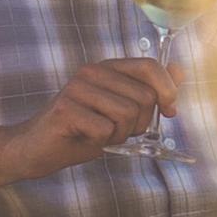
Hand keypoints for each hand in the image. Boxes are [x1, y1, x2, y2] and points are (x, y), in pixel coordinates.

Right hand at [0, 57, 169, 182]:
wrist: (36, 150)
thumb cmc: (80, 132)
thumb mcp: (121, 113)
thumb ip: (149, 92)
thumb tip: (180, 70)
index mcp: (107, 68)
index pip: (150, 67)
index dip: (167, 91)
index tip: (169, 112)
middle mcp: (91, 71)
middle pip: (143, 98)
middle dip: (138, 124)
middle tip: (115, 131)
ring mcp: (77, 88)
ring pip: (126, 115)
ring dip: (118, 135)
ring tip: (97, 134)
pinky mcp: (66, 108)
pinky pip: (105, 130)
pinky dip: (100, 143)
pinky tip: (82, 138)